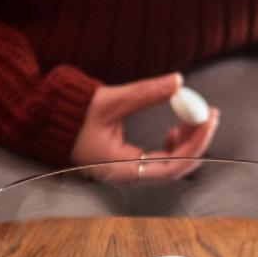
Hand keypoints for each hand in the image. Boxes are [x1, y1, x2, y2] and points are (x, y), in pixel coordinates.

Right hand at [71, 73, 218, 180]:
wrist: (46, 121)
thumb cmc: (72, 115)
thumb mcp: (110, 100)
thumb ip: (145, 93)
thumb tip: (178, 81)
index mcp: (122, 168)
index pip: (172, 165)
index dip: (195, 143)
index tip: (208, 119)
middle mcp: (130, 175)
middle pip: (178, 167)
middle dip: (198, 140)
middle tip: (211, 113)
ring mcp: (131, 171)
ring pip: (173, 164)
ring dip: (189, 141)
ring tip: (197, 115)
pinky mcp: (132, 163)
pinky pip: (163, 160)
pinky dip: (176, 145)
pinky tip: (176, 129)